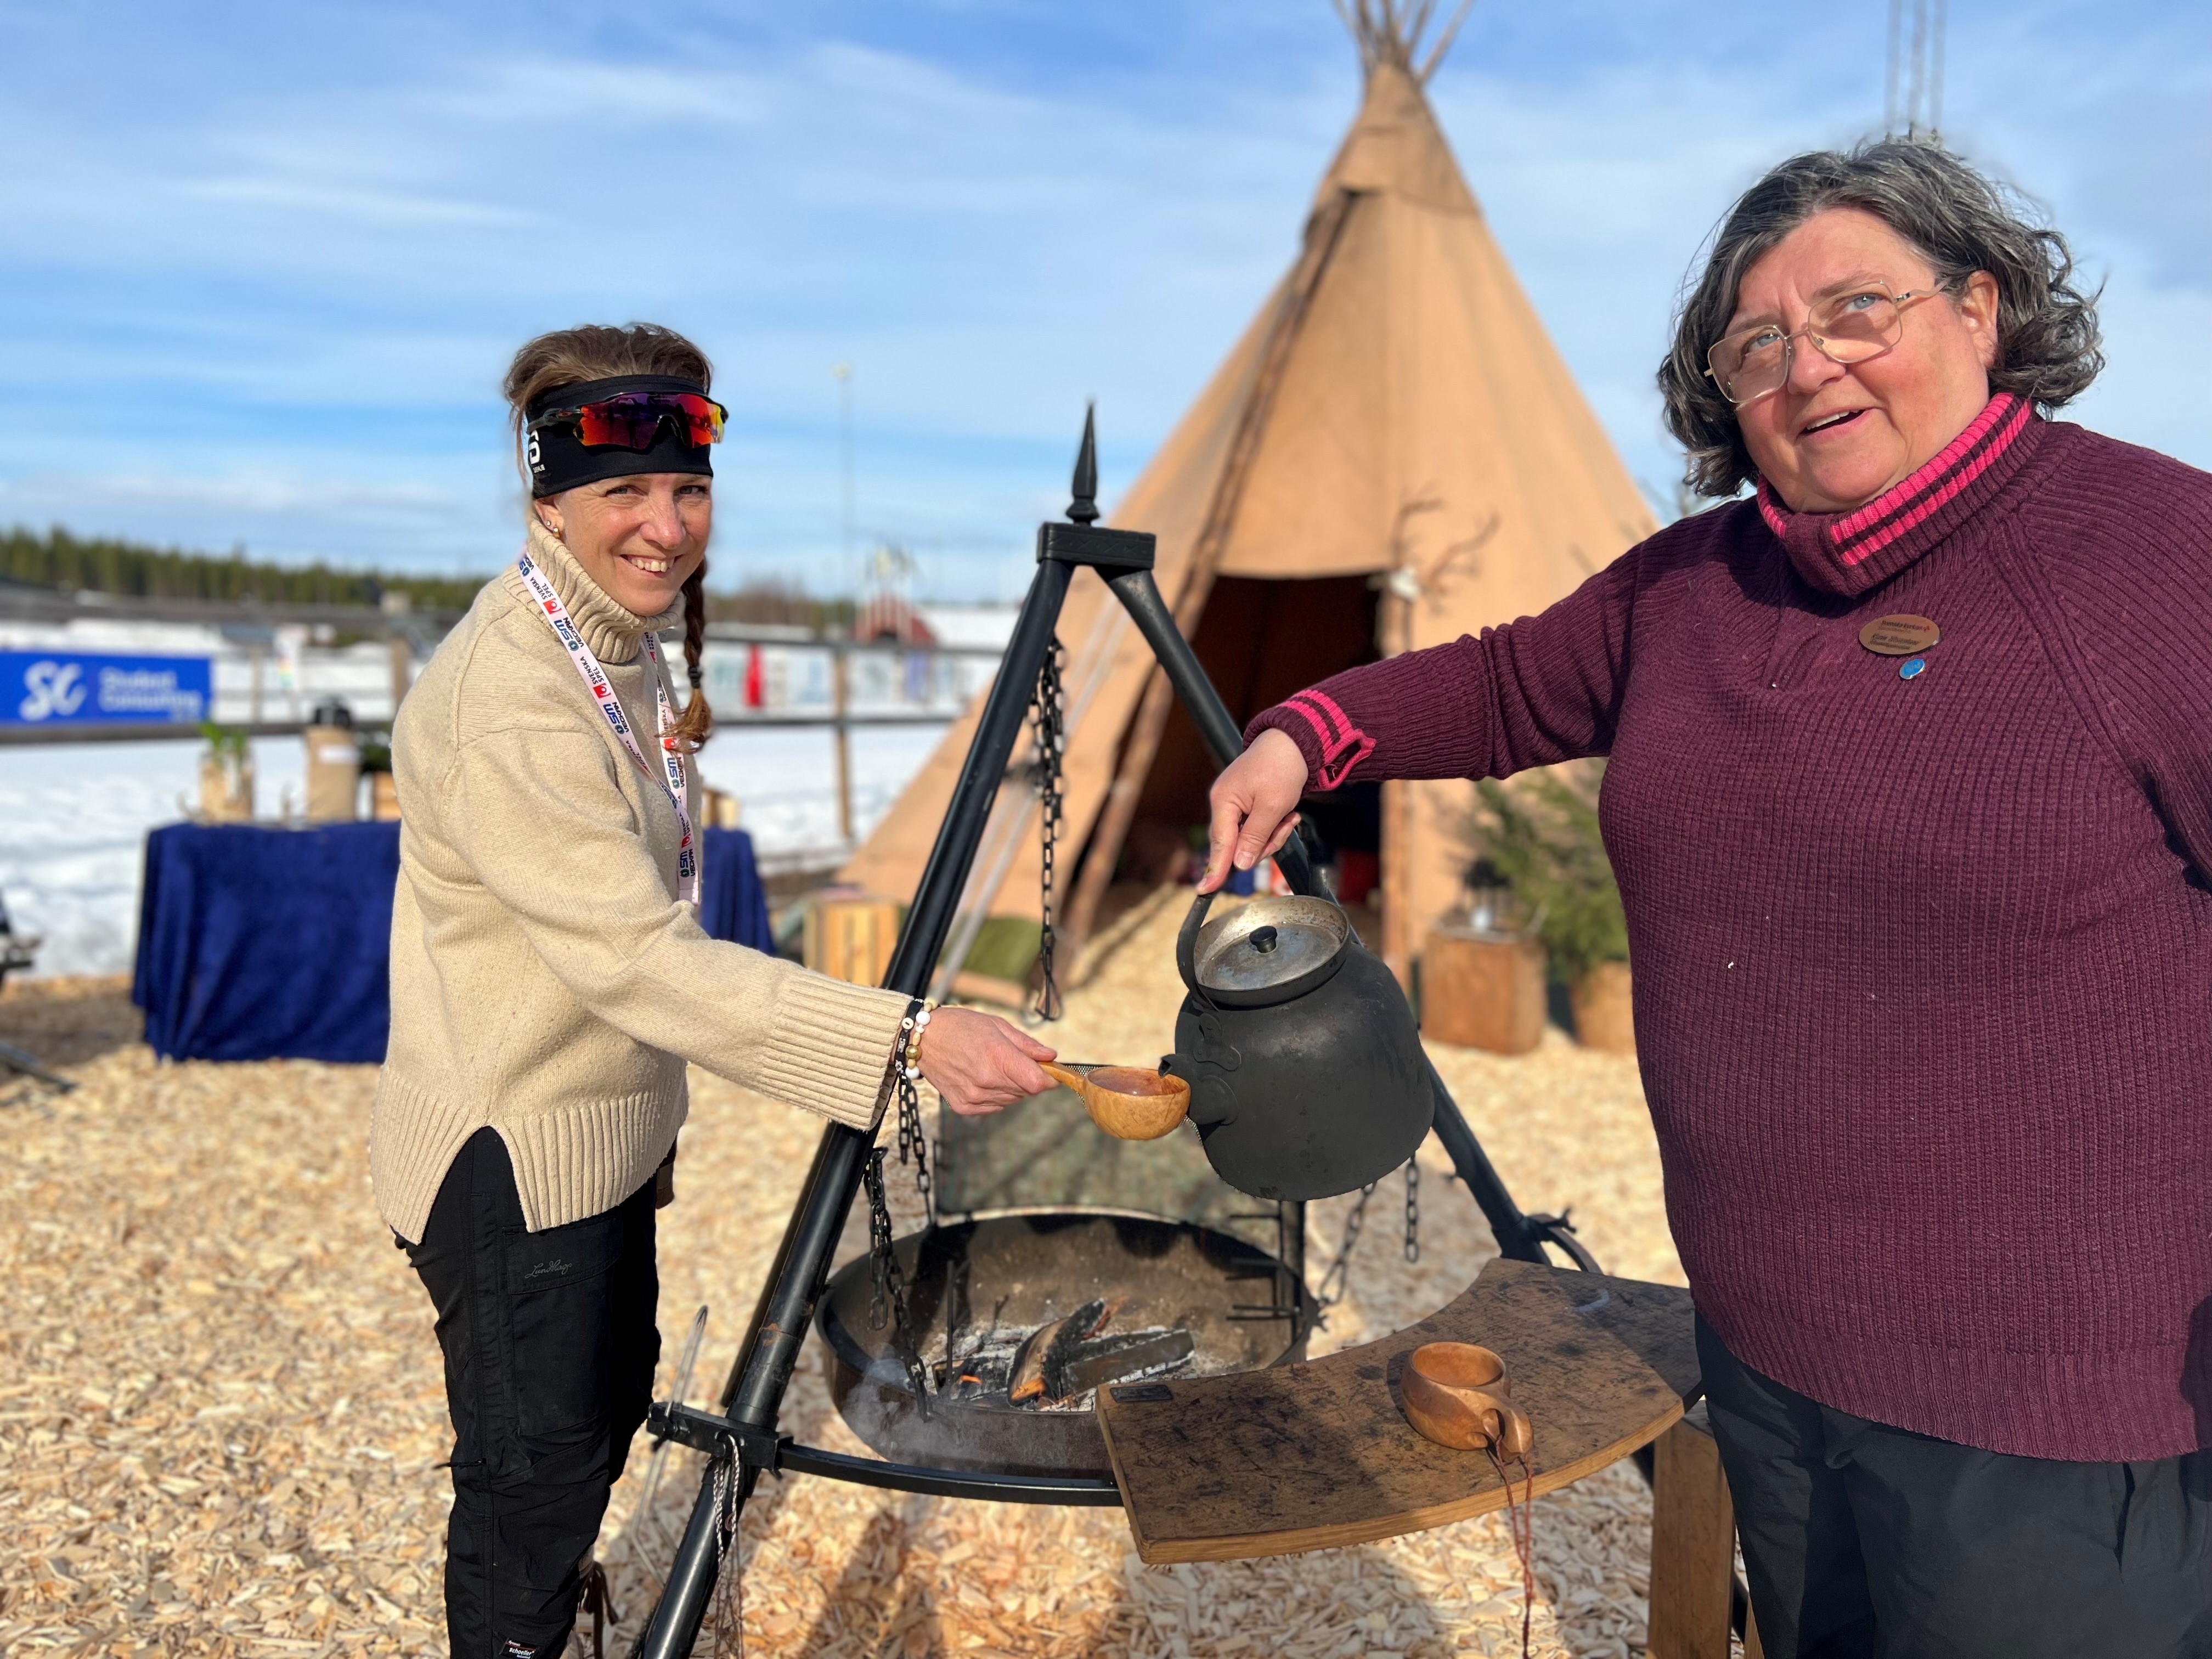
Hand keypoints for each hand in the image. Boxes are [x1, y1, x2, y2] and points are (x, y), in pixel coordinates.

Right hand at [915, 1005, 1057, 1115]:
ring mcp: (974, 1096)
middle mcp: (986, 1080)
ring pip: (1011, 1100)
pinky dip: (995, 1096)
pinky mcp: (963, 1107)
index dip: (1048, 1078)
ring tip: (993, 1066)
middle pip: (1026, 1091)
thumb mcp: (997, 1025)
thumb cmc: (960, 1026)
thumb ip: (1026, 1044)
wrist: (922, 1039)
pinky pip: (994, 1107)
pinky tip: (982, 1078)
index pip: (1037, 1083)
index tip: (1049, 1071)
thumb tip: (1051, 1056)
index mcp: (997, 1056)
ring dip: (1011, 1087)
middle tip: (1015, 1061)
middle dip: (1029, 1078)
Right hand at [1200, 727, 1306, 892]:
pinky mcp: (1245, 806)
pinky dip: (1273, 826)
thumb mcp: (1273, 806)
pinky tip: (1287, 813)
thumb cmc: (1282, 768)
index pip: (1220, 844)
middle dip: (1264, 843)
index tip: (1204, 891)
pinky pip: (1256, 829)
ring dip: (1273, 834)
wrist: (1293, 743)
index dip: (1215, 870)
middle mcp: (1223, 804)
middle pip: (1236, 844)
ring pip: (1249, 839)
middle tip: (1285, 826)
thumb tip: (1239, 865)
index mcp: (1224, 801)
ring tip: (1289, 815)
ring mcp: (1234, 805)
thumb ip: (1255, 838)